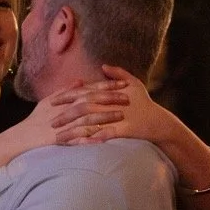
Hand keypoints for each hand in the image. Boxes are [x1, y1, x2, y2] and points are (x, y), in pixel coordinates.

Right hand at [13, 77, 127, 147]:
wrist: (24, 135)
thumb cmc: (37, 118)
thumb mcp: (49, 100)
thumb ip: (66, 90)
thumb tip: (80, 81)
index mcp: (66, 99)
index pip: (90, 89)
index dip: (107, 86)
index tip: (123, 84)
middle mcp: (67, 109)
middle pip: (92, 101)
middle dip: (110, 99)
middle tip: (128, 98)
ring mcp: (65, 124)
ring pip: (88, 118)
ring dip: (105, 117)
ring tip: (121, 116)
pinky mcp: (62, 139)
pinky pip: (79, 139)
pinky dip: (92, 138)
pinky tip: (105, 139)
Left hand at [52, 66, 176, 145]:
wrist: (159, 122)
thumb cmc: (145, 103)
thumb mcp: (134, 83)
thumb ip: (118, 74)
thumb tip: (104, 65)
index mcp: (108, 93)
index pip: (83, 93)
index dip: (66, 97)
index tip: (51, 101)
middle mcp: (110, 103)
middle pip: (82, 108)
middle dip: (64, 115)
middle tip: (50, 122)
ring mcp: (117, 116)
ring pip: (89, 123)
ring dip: (72, 131)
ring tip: (59, 138)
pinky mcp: (124, 130)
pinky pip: (105, 135)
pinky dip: (93, 139)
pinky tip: (80, 145)